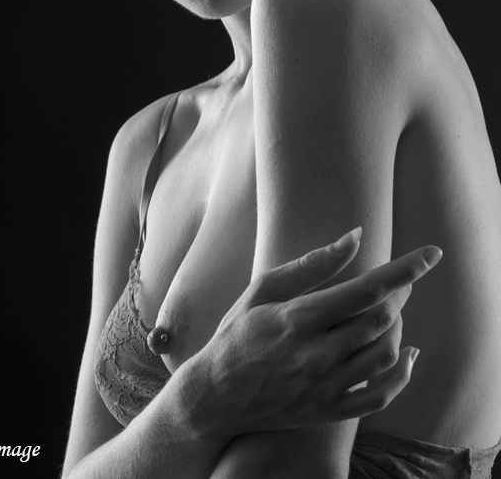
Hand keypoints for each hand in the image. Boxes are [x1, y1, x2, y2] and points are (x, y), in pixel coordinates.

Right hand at [178, 228, 441, 438]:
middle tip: (399, 281)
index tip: (431, 254)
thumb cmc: (237, 332)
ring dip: (399, 327)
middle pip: (382, 319)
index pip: (367, 289)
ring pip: (386, 355)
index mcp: (298, 318)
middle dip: (401, 293)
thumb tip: (355, 236)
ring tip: (389, 312)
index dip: (405, 269)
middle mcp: (315, 354)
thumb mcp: (264, 288)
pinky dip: (403, 374)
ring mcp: (324, 386)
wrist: (215, 395)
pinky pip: (381, 396)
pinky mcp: (329, 410)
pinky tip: (405, 354)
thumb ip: (312, 264)